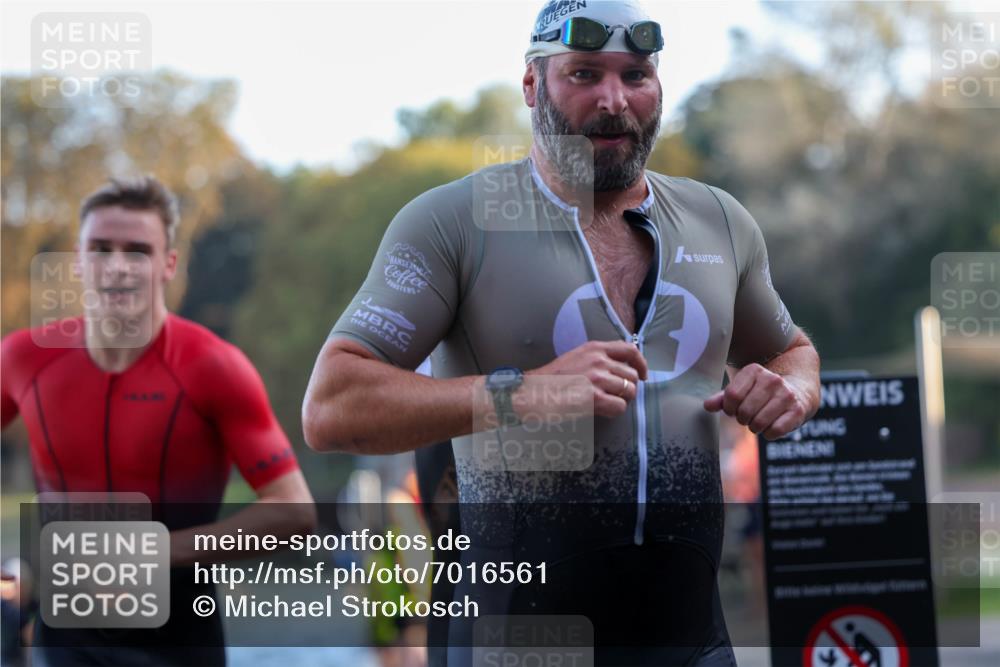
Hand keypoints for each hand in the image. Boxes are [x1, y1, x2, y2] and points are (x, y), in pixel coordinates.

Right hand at [518, 340, 648, 419]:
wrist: (533, 393)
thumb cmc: (551, 379)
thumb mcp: (576, 358)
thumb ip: (597, 359)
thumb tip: (620, 370)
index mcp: (594, 348)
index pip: (630, 350)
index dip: (641, 364)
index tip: (643, 375)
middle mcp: (598, 360)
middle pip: (632, 376)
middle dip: (628, 388)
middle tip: (615, 396)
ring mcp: (597, 378)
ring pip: (629, 391)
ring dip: (621, 400)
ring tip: (606, 403)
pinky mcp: (594, 397)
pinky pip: (620, 406)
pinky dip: (615, 411)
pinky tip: (601, 410)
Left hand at [703, 363, 809, 439]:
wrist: (798, 390)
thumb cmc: (762, 392)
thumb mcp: (742, 389)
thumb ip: (723, 398)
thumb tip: (707, 405)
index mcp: (754, 371)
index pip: (732, 396)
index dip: (730, 408)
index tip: (735, 409)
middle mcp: (772, 380)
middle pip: (744, 411)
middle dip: (743, 419)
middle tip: (749, 416)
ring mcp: (786, 395)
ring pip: (758, 423)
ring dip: (755, 427)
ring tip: (760, 419)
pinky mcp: (798, 411)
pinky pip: (775, 431)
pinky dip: (769, 434)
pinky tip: (773, 424)